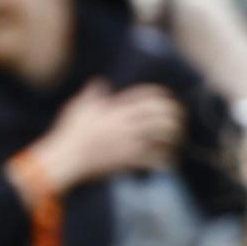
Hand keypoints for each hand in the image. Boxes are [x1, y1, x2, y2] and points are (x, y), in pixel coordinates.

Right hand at [36, 81, 183, 192]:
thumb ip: (93, 94)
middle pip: (162, 113)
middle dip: (175, 115)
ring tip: (177, 141)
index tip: (168, 98)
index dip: (162, 95)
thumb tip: (100, 83)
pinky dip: (164, 161)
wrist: (67, 158)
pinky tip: (167, 162)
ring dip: (174, 137)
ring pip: (163, 135)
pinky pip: (155, 159)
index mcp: (117, 109)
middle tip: (179, 120)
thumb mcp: (79, 108)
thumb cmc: (70, 133)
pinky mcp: (129, 160)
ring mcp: (130, 141)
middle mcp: (127, 123)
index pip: (147, 95)